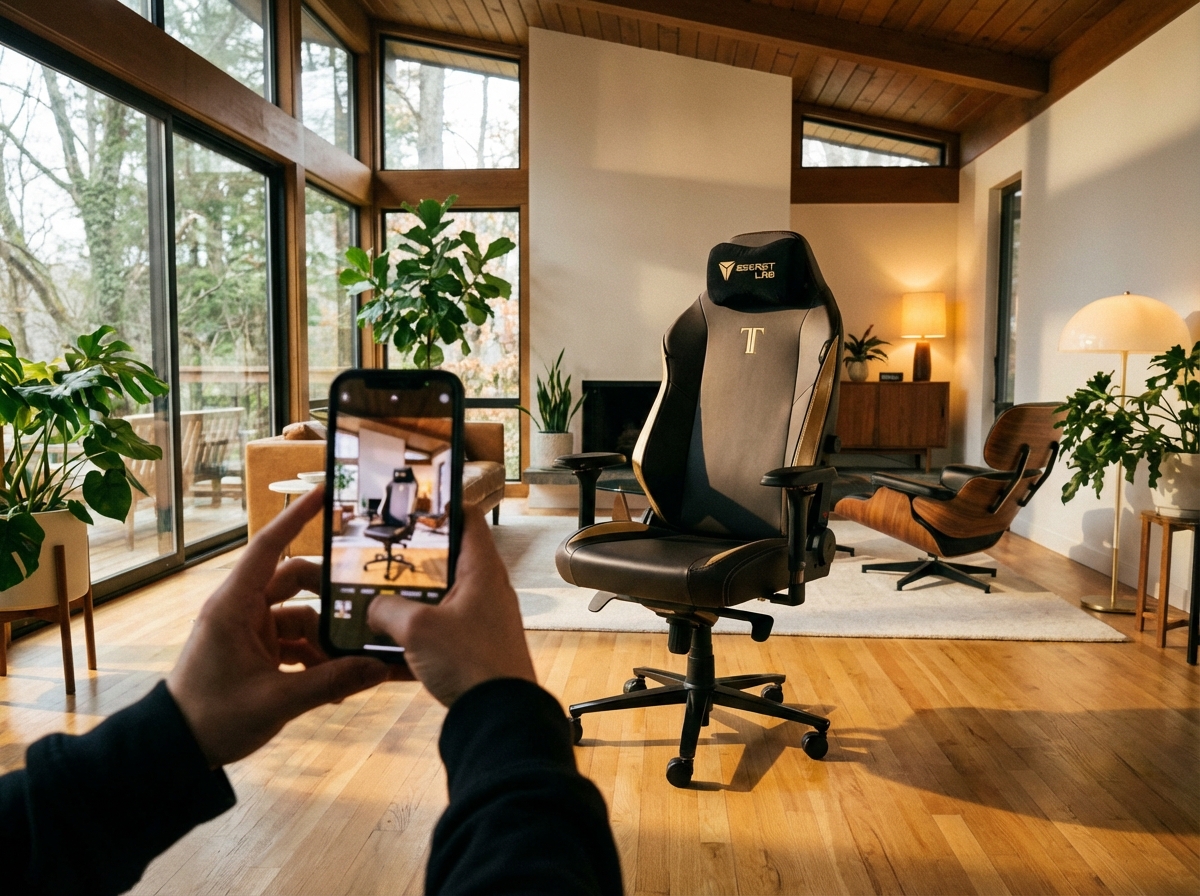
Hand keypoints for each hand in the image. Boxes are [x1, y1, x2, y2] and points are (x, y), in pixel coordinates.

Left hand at [167, 485, 391, 767]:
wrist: (177, 750)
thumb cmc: (212, 718)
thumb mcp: (277, 701)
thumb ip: (332, 682)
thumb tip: (380, 668)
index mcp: (234, 606)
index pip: (270, 547)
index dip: (297, 518)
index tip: (324, 494)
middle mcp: (241, 610)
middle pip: (295, 582)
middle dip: (330, 597)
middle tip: (366, 609)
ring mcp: (248, 631)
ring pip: (301, 617)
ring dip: (326, 639)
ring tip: (352, 665)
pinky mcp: (254, 652)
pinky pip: (294, 643)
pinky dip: (315, 658)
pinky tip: (337, 684)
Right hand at [368, 506, 535, 706]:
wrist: (500, 717)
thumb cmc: (472, 664)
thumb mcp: (416, 629)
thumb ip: (387, 610)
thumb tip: (373, 608)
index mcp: (482, 570)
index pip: (468, 519)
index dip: (444, 506)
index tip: (417, 505)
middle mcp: (488, 590)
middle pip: (451, 560)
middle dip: (418, 560)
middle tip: (387, 557)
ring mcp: (485, 620)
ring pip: (444, 598)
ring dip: (415, 600)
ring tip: (381, 601)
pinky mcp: (478, 649)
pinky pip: (444, 632)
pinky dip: (421, 634)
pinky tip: (392, 647)